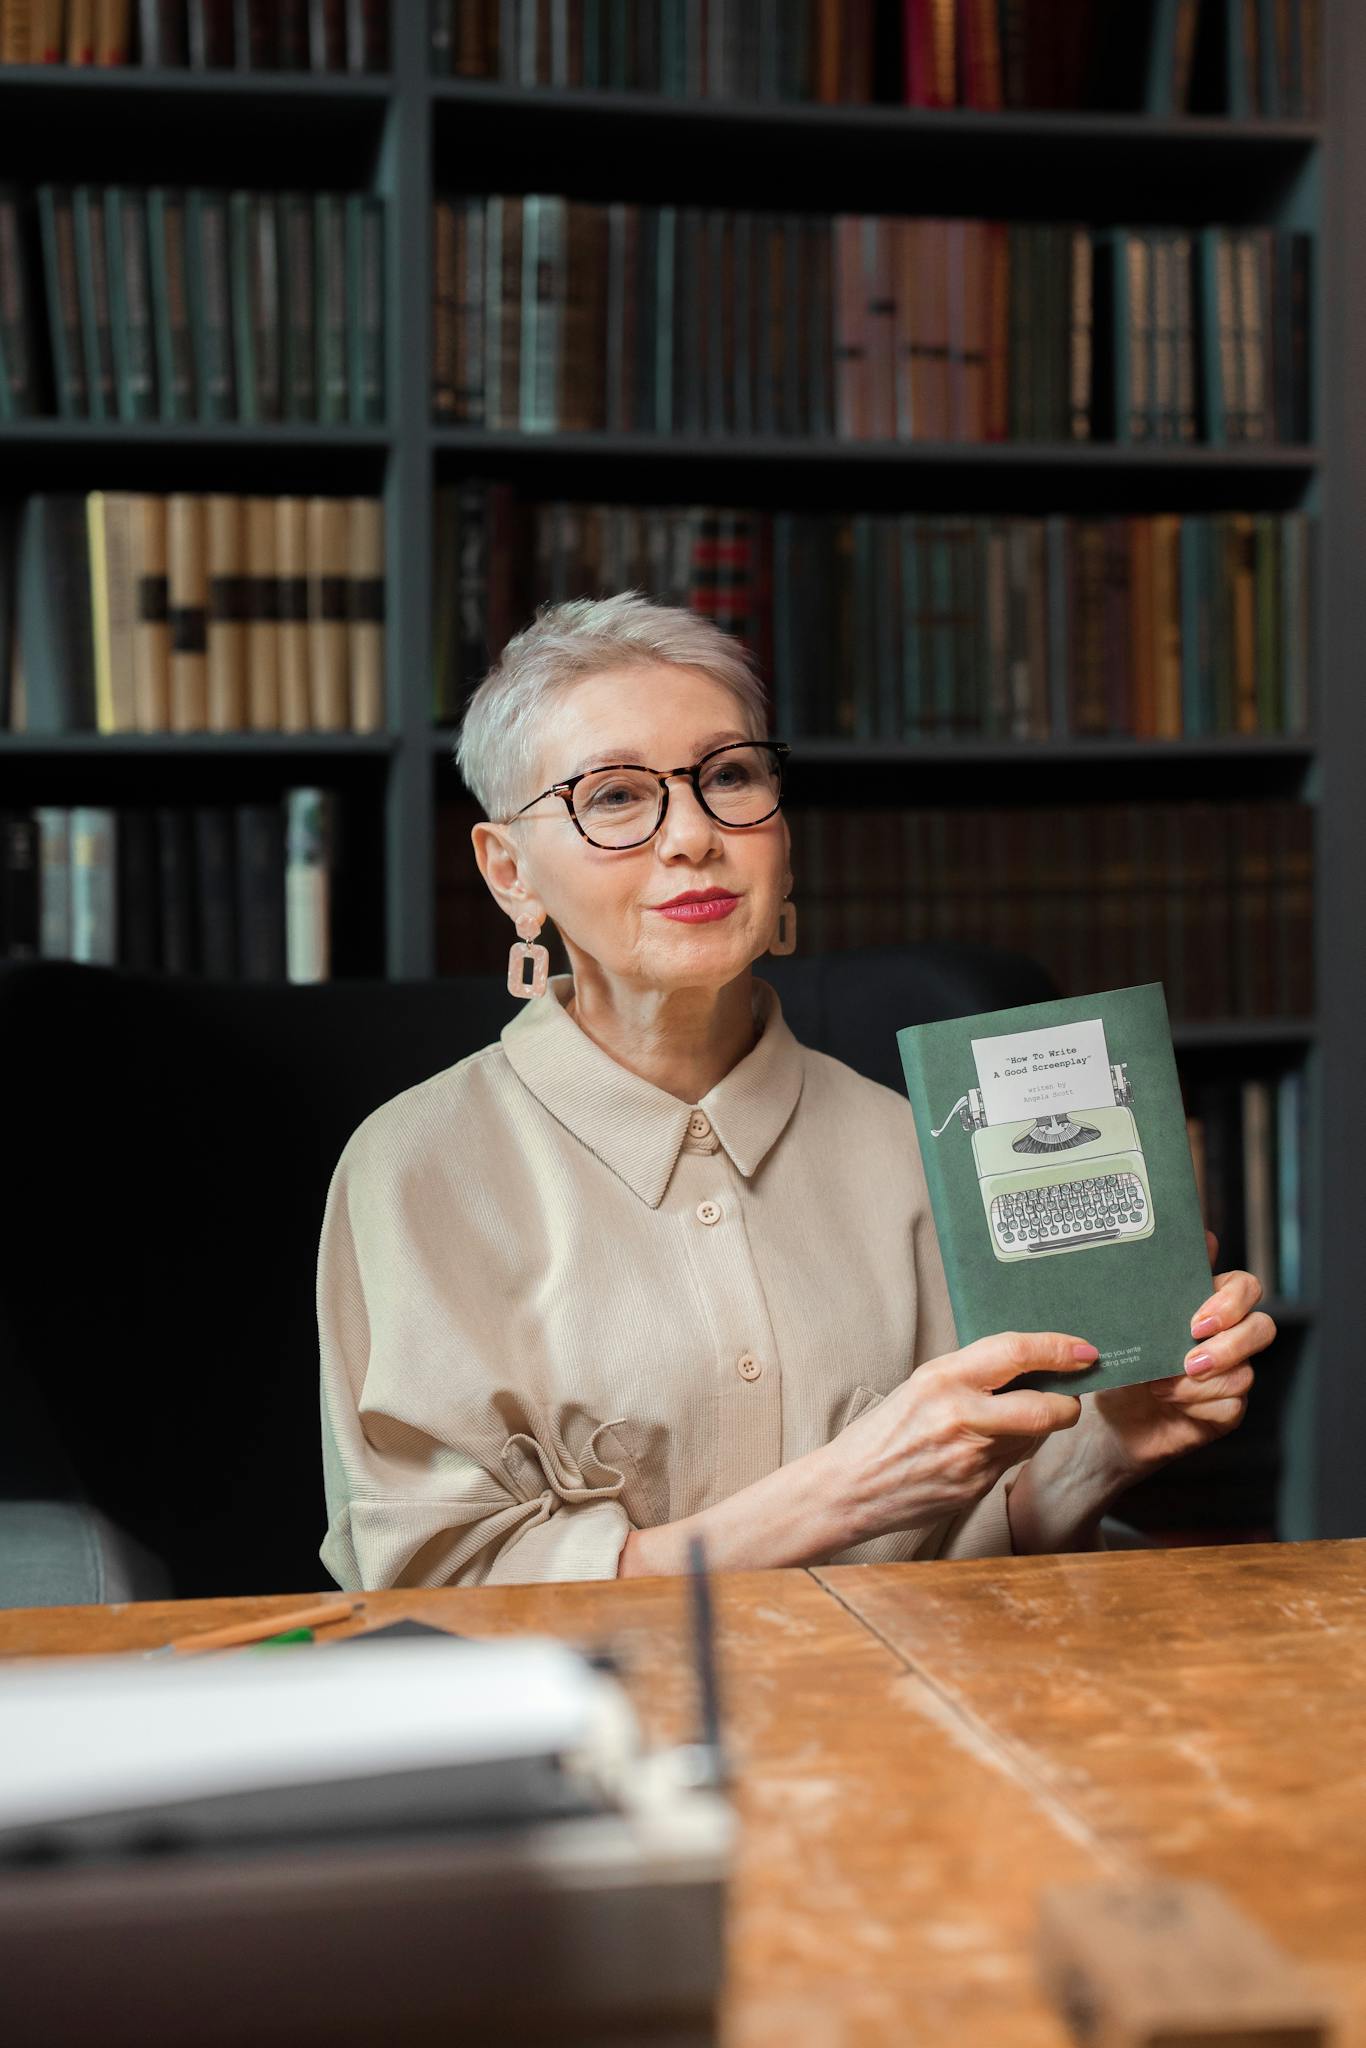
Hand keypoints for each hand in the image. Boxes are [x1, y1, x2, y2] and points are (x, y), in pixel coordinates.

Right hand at [827, 1330, 1098, 1546]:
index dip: (1058, 1350)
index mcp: (943, 1379)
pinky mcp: (976, 1489)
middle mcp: (961, 1417)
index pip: (1016, 1353)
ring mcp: (972, 1458)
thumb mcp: (922, 1385)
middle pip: (1047, 1407)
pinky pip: (1013, 1462)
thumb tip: (1029, 1368)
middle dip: (1068, 1402)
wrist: (852, 1488)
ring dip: (1037, 1426)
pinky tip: (982, 1448)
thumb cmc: (885, 1432)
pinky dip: (1011, 1450)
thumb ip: (972, 1375)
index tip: (1084, 1350)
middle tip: (1069, 1394)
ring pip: (1035, 1437)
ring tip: (1005, 1421)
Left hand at [1089, 1230, 1277, 1477]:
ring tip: (1162, 1385)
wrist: (1111, 1417)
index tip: (1198, 1316)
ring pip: (1245, 1373)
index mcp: (1206, 1307)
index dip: (1232, 1299)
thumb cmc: (1121, 1362)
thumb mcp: (1125, 1324)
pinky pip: (1232, 1406)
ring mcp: (1230, 1375)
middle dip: (1230, 1342)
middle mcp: (1226, 1338)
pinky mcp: (1227, 1410)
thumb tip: (1197, 1241)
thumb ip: (1154, 1286)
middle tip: (1190, 1351)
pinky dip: (1198, 1405)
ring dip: (1201, 1382)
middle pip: (1262, 1327)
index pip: (1244, 1288)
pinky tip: (1171, 1402)